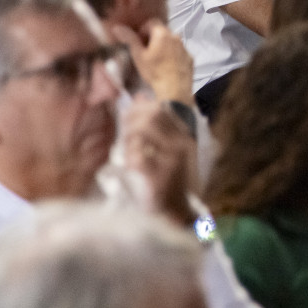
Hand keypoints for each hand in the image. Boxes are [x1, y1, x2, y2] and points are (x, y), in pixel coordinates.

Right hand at [109, 21, 193, 104]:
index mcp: (162, 33)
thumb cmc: (154, 72)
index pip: (152, 22)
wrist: (174, 89)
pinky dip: (174, 54)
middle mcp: (176, 37)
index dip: (143, 29)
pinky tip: (168, 66)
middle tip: (146, 51)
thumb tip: (118, 28)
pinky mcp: (190, 58)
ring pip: (172, 41)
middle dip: (153, 37)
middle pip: (163, 31)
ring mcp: (185, 47)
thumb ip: (129, 39)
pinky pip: (180, 51)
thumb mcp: (138, 56)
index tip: (139, 41)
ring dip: (164, 45)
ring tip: (156, 59)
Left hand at [121, 95, 196, 225]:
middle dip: (131, 122)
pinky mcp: (160, 178)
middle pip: (151, 117)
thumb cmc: (166, 178)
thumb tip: (140, 95)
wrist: (176, 212)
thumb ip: (151, 122)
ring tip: (128, 153)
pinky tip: (131, 167)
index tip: (127, 119)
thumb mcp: (162, 146)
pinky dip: (129, 160)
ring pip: (142, 135)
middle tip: (124, 137)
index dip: (138, 109)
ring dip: (129, 142)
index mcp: (182, 135)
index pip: (159, 108)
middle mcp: (181, 145)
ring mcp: (172, 161)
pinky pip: (138, 158)